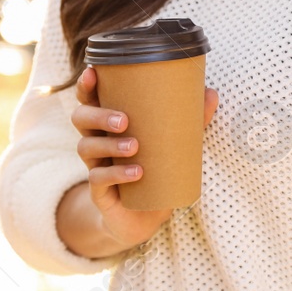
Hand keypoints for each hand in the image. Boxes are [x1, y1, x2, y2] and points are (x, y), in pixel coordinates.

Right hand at [67, 65, 219, 252]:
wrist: (144, 218)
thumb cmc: (155, 170)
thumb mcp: (173, 143)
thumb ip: (191, 119)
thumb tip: (211, 92)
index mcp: (108, 123)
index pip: (89, 98)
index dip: (85, 85)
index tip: (93, 73)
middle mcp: (96, 140)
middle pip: (80, 118)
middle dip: (98, 115)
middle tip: (124, 120)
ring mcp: (94, 166)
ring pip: (86, 147)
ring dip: (109, 145)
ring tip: (135, 147)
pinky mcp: (99, 192)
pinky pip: (98, 179)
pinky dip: (117, 174)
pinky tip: (136, 173)